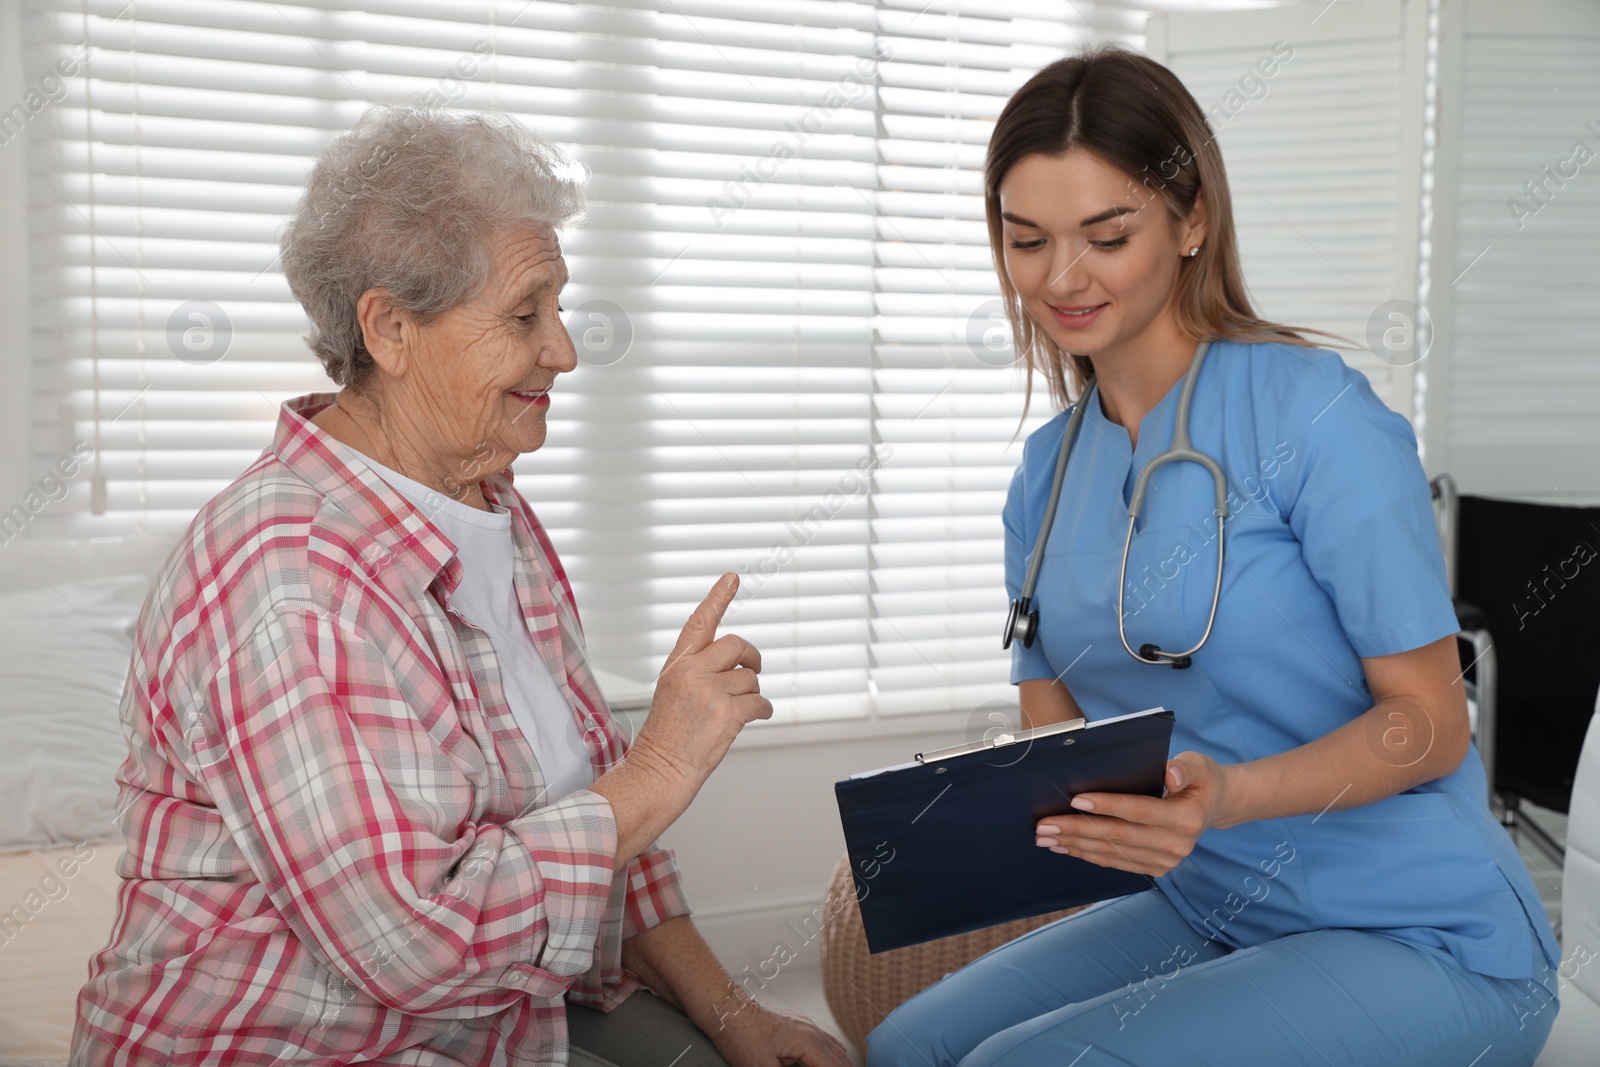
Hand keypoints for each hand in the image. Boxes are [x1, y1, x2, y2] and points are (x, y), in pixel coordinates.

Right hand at [629, 573, 771, 797]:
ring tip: (733, 712)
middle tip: (752, 670)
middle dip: (751, 658)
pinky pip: (760, 702)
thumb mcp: (672, 694)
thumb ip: (698, 673)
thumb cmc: (666, 739)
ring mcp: (709, 692)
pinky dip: (762, 710)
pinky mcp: (726, 713)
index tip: (732, 577)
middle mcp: (691, 673)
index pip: (699, 623)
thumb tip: (737, 666)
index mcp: (676, 666)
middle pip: (737, 645)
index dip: (717, 597)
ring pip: (750, 679)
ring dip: (750, 695)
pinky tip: (754, 717)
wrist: (658, 772)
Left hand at [709, 996, 850, 1066]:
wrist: (725, 1008)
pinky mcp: (795, 1024)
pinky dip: (827, 1056)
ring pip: (834, 1049)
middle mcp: (813, 1031)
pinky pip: (822, 1042)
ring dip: (836, 1064)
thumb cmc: (740, 1036)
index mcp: (810, 1042)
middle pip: (842, 1059)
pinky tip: (816, 1063)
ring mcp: (805, 1025)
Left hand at [1033, 751, 1231, 875]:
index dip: (1106, 806)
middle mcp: (1176, 845)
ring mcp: (1165, 861)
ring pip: (1111, 852)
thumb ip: (1184, 768)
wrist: (1214, 806)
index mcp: (1186, 818)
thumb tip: (1169, 775)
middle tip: (1044, 825)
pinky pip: (1115, 862)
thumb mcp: (1199, 765)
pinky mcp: (1154, 868)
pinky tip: (1065, 847)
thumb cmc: (1201, 779)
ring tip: (1045, 837)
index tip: (1074, 800)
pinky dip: (1087, 854)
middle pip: (1117, 836)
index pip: (1138, 811)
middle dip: (1077, 829)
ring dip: (1075, 844)